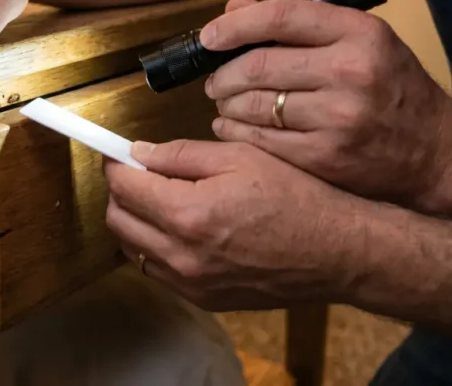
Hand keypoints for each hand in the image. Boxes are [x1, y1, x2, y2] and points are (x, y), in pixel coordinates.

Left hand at [104, 139, 367, 310]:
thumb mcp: (240, 156)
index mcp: (189, 213)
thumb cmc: (295, 197)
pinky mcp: (202, 299)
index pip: (123, 186)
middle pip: (118, 219)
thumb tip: (137, 153)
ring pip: (133, 248)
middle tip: (141, 174)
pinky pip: (157, 271)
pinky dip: (156, 248)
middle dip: (121, 192)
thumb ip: (180, 154)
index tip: (117, 154)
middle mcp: (182, 254)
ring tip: (162, 201)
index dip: (115, 164)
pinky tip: (181, 230)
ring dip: (135, 221)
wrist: (336, 252)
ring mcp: (190, 282)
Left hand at [201, 0, 451, 202]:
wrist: (436, 153)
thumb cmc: (392, 89)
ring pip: (253, 104)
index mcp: (360, 33)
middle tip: (213, 80)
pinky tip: (231, 127)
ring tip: (224, 103)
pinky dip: (234, 132)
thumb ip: (299, 25)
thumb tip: (234, 10)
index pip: (280, 17)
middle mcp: (350, 71)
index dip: (234, 26)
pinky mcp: (324, 156)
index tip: (209, 37)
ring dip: (225, 104)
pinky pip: (259, 140)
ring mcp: (337, 117)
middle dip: (222, 74)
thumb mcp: (360, 42)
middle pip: (257, 65)